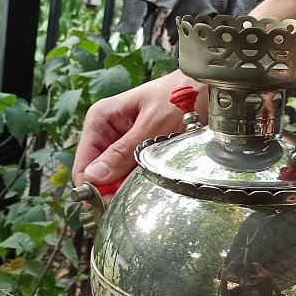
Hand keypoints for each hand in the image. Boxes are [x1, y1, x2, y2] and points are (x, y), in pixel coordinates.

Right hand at [72, 71, 207, 201]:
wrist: (211, 89)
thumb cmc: (182, 96)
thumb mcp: (153, 126)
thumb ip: (123, 153)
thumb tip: (94, 177)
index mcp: (101, 120)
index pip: (84, 165)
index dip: (93, 188)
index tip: (107, 205)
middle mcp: (109, 133)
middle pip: (100, 176)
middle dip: (114, 191)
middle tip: (134, 199)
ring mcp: (126, 145)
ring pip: (118, 179)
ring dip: (130, 188)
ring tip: (151, 186)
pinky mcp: (143, 153)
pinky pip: (135, 176)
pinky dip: (143, 183)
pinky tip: (156, 183)